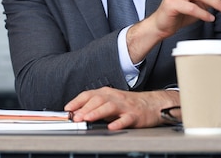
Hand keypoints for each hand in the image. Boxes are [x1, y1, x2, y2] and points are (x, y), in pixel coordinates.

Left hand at [64, 87, 179, 129]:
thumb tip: (77, 114)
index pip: (89, 94)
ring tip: (88, 118)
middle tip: (76, 117)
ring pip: (110, 107)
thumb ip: (96, 106)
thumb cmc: (128, 104)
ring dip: (97, 112)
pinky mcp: (135, 115)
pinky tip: (111, 127)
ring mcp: (125, 106)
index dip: (77, 101)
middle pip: (98, 99)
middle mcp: (115, 97)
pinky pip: (126, 118)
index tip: (68, 109)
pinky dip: (118, 122)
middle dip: (85, 108)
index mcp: (107, 93)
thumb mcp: (110, 102)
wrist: (152, 104)